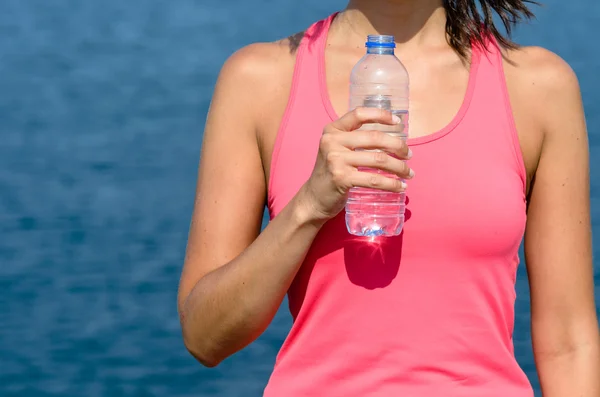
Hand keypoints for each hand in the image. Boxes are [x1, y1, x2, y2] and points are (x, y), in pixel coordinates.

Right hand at [297, 107, 412, 223]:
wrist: (313, 198)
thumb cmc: (331, 173)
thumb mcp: (336, 149)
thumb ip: (354, 140)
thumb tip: (392, 138)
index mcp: (332, 130)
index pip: (359, 114)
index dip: (381, 115)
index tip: (398, 122)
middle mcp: (332, 141)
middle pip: (375, 137)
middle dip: (398, 146)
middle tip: (408, 155)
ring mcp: (336, 160)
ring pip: (378, 160)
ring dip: (399, 167)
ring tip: (408, 173)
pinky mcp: (342, 178)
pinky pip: (374, 179)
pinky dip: (391, 184)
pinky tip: (400, 186)